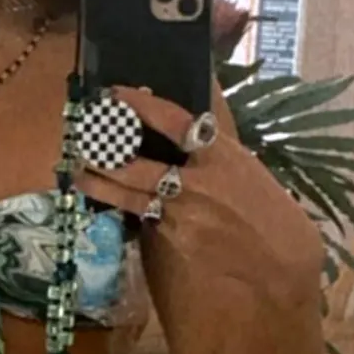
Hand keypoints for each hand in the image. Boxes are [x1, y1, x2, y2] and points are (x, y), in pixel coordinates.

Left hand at [74, 84, 321, 311]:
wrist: (277, 262)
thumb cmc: (267, 210)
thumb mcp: (247, 168)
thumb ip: (214, 145)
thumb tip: (188, 118)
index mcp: (222, 154)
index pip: (174, 119)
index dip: (140, 103)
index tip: (114, 92)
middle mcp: (198, 180)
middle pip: (138, 158)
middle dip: (105, 146)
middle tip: (83, 133)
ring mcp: (183, 211)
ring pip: (127, 191)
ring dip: (98, 180)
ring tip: (76, 170)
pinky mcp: (174, 237)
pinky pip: (140, 216)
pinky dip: (121, 206)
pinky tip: (103, 200)